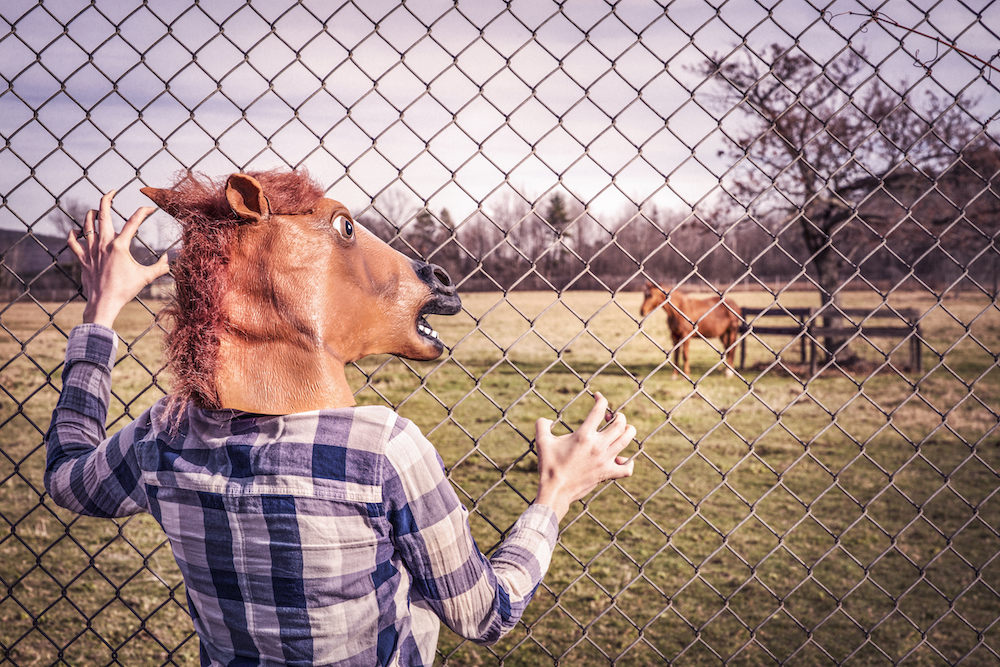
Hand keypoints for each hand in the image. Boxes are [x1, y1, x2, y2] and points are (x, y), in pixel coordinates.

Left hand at [67, 190, 169, 328]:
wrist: (104, 303)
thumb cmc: (125, 290)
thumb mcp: (146, 277)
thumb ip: (160, 267)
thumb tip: (170, 259)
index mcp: (120, 245)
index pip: (133, 222)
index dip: (143, 212)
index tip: (150, 208)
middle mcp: (103, 244)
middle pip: (103, 214)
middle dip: (107, 199)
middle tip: (112, 191)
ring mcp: (91, 250)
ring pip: (86, 224)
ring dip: (91, 214)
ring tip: (96, 210)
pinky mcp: (83, 258)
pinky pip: (73, 242)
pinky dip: (74, 234)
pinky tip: (77, 230)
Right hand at [534, 393, 635, 520]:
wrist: (555, 490)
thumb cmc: (549, 465)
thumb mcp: (542, 442)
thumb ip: (541, 425)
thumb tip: (545, 419)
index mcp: (584, 435)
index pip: (599, 410)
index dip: (601, 399)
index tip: (598, 397)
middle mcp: (598, 446)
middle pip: (620, 424)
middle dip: (618, 416)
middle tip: (611, 417)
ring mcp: (605, 460)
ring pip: (627, 441)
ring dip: (628, 431)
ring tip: (623, 429)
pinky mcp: (607, 474)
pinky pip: (626, 468)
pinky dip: (628, 463)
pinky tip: (621, 459)